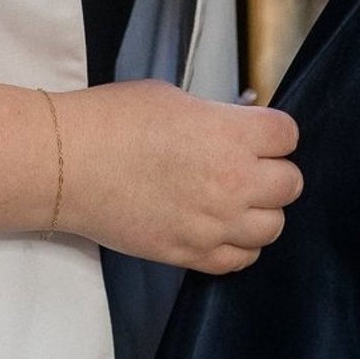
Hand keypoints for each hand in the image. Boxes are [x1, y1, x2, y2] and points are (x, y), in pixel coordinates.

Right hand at [55, 82, 301, 273]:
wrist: (68, 164)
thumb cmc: (113, 120)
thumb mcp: (175, 98)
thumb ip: (216, 118)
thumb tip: (233, 130)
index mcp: (231, 135)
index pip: (288, 135)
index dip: (273, 131)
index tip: (259, 131)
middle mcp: (233, 183)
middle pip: (290, 184)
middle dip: (274, 170)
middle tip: (249, 163)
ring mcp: (214, 225)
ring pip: (273, 227)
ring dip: (260, 210)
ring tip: (234, 198)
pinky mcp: (191, 255)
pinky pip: (240, 260)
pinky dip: (237, 245)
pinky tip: (218, 226)